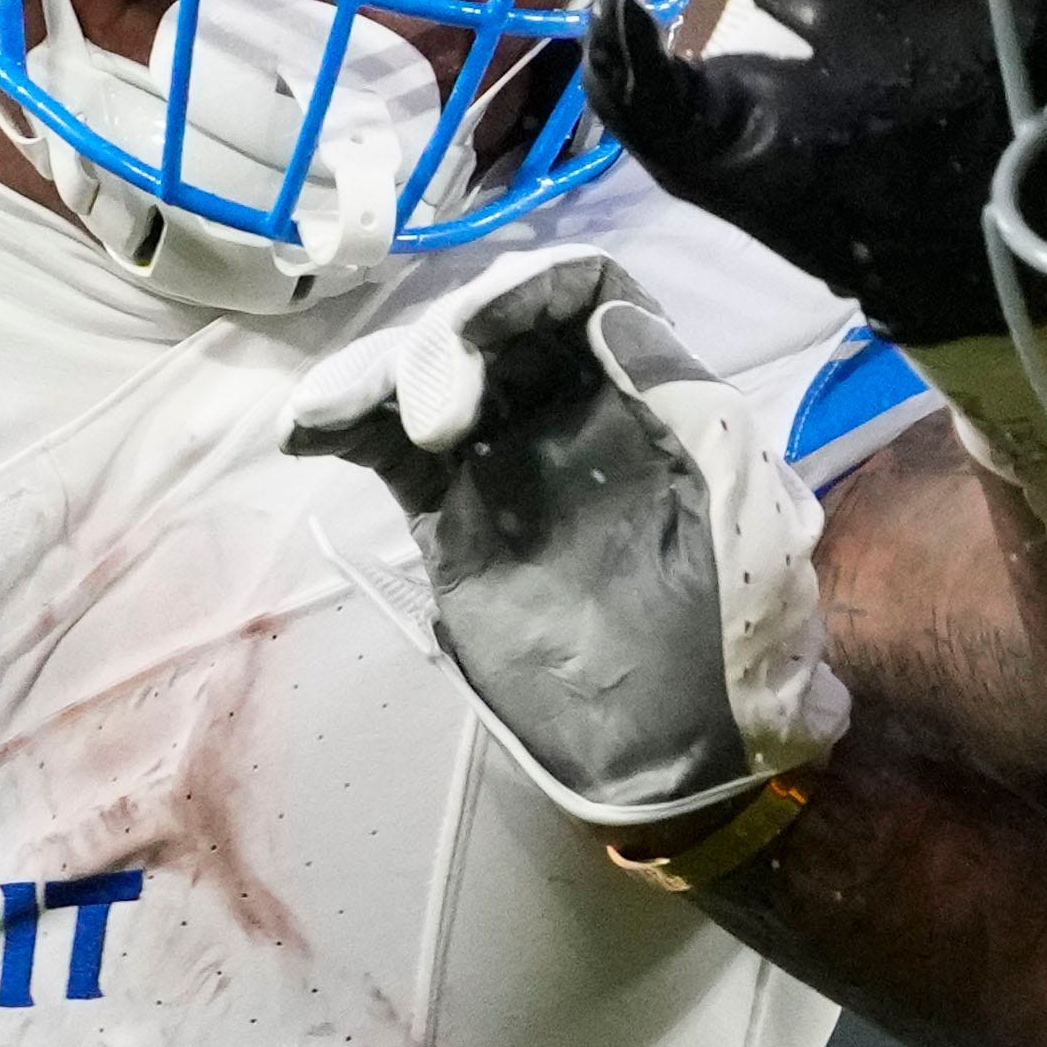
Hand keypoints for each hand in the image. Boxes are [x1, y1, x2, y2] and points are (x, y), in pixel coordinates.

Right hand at [290, 248, 846, 830]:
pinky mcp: (450, 525)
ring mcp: (504, 467)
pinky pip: (389, 452)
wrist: (678, 757)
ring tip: (336, 409)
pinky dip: (343, 424)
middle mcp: (571, 414)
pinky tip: (307, 427)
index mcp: (649, 397)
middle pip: (491, 326)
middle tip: (432, 414)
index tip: (483, 329)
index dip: (527, 290)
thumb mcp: (740, 516)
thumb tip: (604, 311)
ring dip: (377, 375)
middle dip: (442, 339)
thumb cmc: (733, 639)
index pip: (583, 294)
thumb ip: (684, 406)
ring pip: (428, 379)